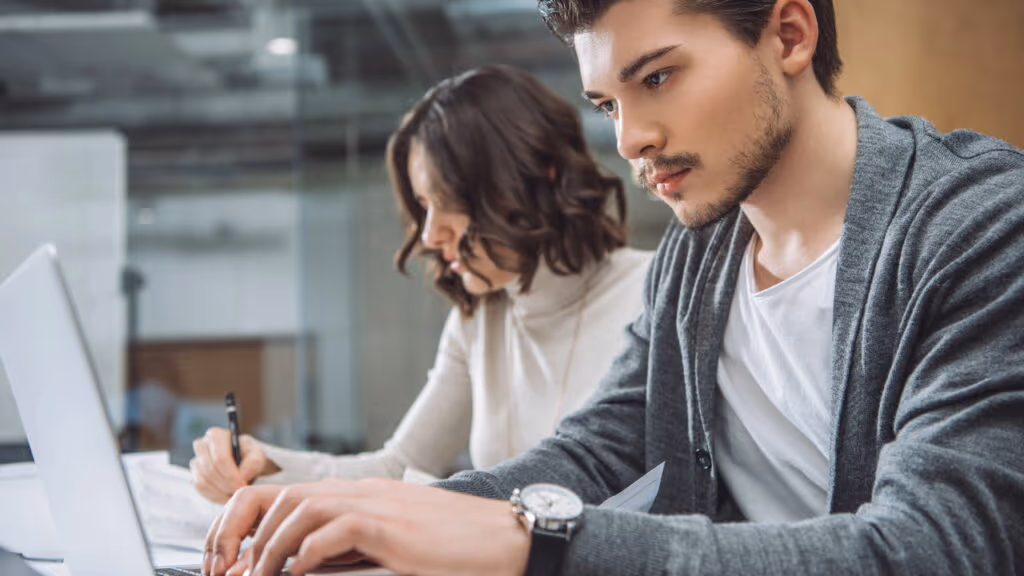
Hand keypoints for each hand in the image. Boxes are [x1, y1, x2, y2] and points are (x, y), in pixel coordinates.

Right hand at [191, 427, 279, 503]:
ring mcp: (196, 461)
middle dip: (226, 485)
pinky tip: (226, 497)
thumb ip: (252, 463)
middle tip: (239, 493)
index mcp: (216, 436)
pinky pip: (200, 489)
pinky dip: (214, 496)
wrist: (247, 464)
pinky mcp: (195, 476)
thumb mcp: (258, 456)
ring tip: (235, 495)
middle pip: (210, 470)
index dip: (230, 475)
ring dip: (220, 492)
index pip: (219, 458)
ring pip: (203, 481)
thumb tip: (241, 476)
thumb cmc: (251, 457)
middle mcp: (202, 446)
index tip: (242, 485)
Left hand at [203, 479, 530, 575]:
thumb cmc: (455, 550)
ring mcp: (377, 505)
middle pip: (279, 496)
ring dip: (268, 549)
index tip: (229, 561)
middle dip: (240, 536)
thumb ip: (351, 552)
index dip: (245, 524)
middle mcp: (361, 493)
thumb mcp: (392, 548)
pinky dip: (306, 552)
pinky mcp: (391, 525)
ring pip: (298, 509)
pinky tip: (298, 572)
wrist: (506, 540)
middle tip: (228, 573)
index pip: (284, 495)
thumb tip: (305, 569)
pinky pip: (334, 529)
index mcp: (359, 496)